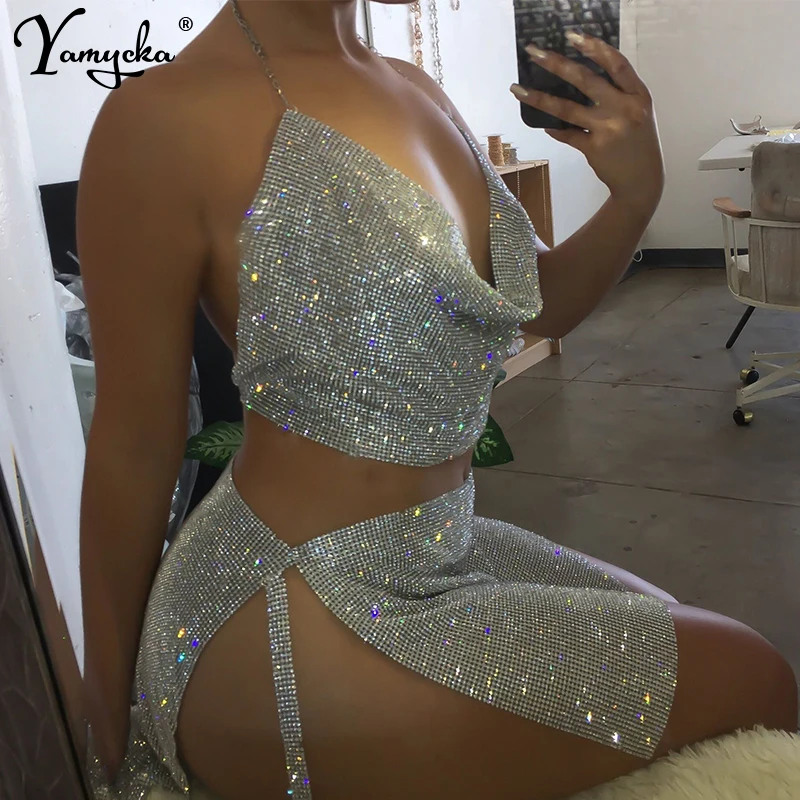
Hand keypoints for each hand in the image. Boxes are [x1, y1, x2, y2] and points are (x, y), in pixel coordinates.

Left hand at [511, 33, 663, 214]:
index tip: (570, 36)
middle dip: (557, 63)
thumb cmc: (638, 142)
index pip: (616, 63)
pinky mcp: (593, 149)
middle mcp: (623, 108)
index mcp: (638, 95)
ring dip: (539, 97)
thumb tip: (580, 76)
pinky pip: (567, 134)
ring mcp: (608, 129)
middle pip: (586, 80)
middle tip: (534, 52)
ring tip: (517, 88)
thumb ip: (619, 93)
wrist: (642, 181)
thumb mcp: (639, 112)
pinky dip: (554, 128)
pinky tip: (543, 124)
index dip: (594, 48)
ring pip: (567, 108)